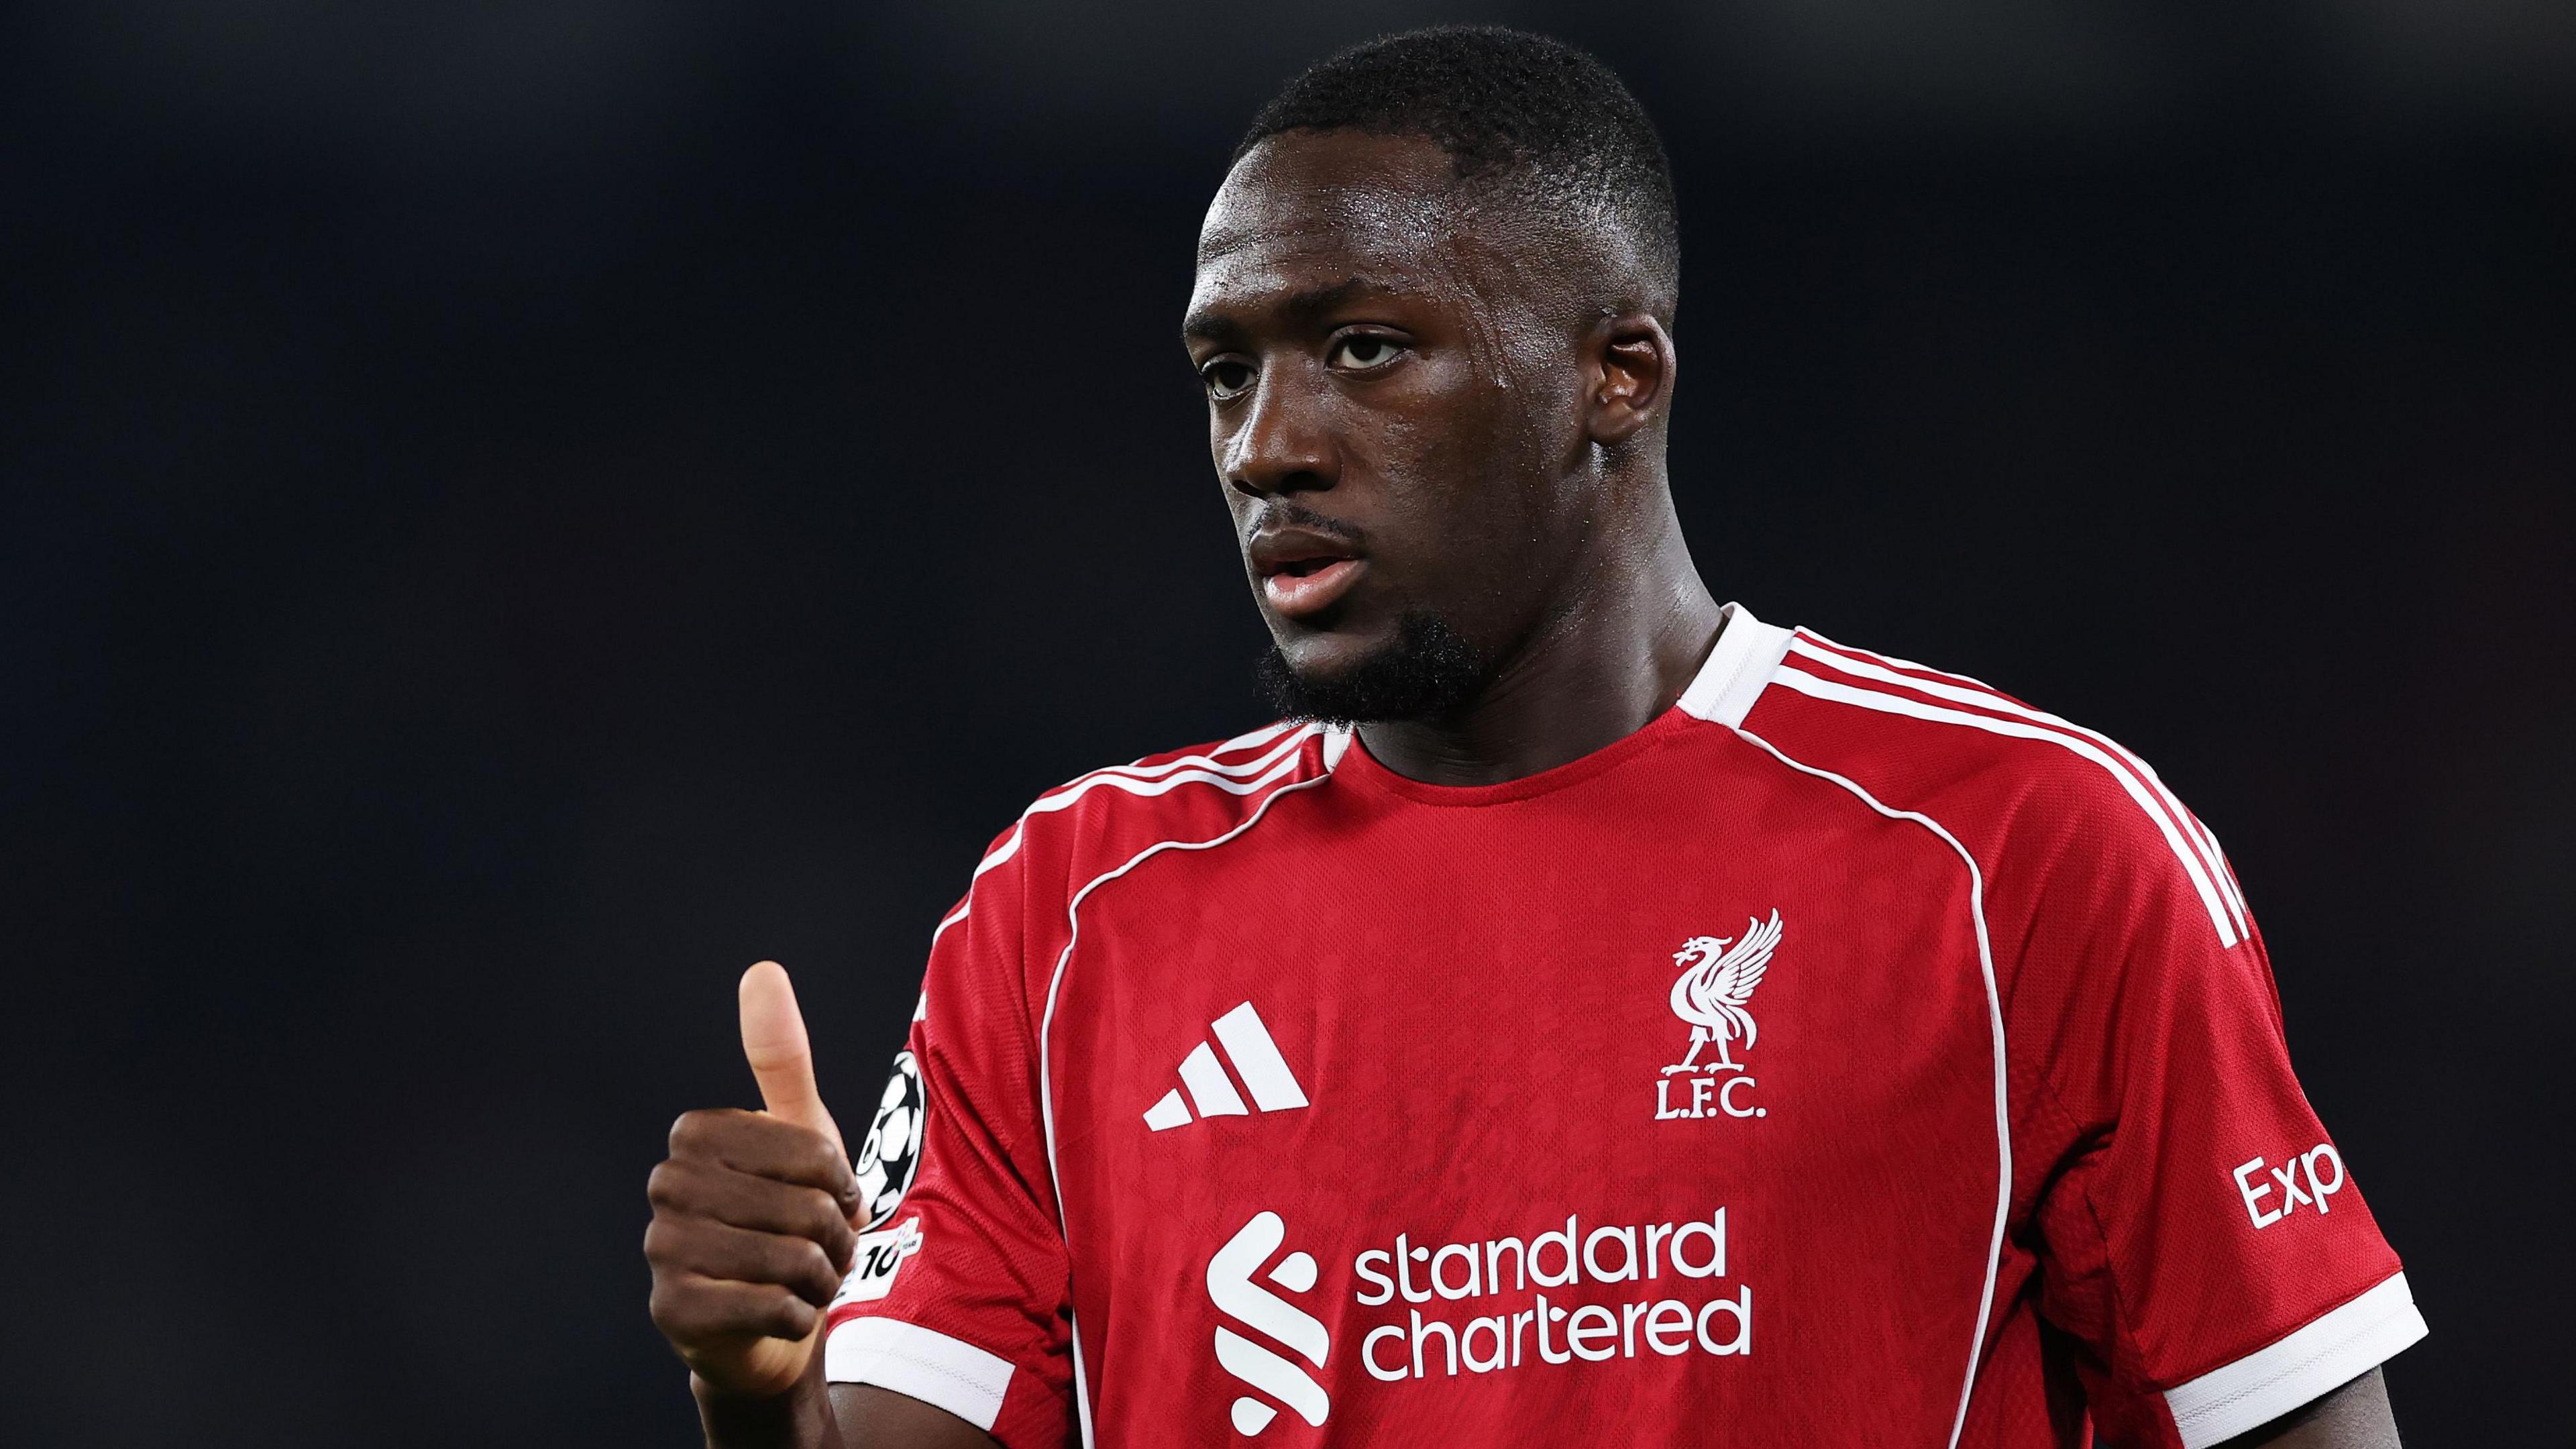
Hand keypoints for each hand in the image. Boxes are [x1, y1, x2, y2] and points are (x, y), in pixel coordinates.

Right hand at [647, 962, 865, 1398]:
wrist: (772, 1320)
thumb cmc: (789, 1216)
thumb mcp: (801, 1134)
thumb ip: (781, 1058)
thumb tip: (762, 970)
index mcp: (696, 1133)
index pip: (809, 1149)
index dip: (838, 1180)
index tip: (830, 1194)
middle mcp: (666, 1185)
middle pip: (801, 1207)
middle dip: (833, 1235)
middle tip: (822, 1247)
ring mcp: (662, 1249)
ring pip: (788, 1259)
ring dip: (820, 1278)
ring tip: (808, 1279)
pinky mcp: (672, 1311)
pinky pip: (768, 1307)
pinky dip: (799, 1314)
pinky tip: (785, 1313)